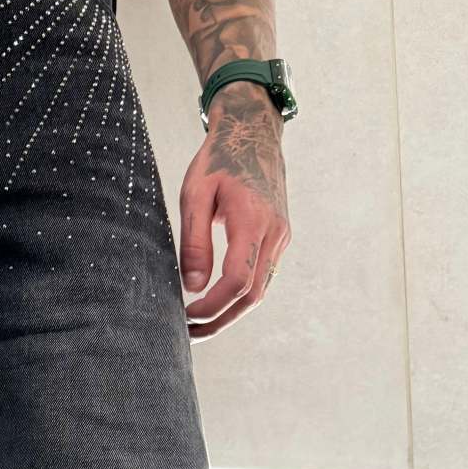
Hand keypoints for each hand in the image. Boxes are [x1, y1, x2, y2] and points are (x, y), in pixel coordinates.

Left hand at [177, 84, 289, 338]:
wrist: (254, 134)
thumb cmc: (217, 160)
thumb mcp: (195, 193)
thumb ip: (194, 240)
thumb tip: (193, 286)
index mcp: (252, 219)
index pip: (238, 279)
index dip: (213, 305)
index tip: (186, 315)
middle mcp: (274, 232)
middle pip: (252, 295)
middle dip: (221, 320)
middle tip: (189, 334)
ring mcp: (281, 236)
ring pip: (260, 290)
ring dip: (231, 313)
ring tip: (198, 325)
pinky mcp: (279, 238)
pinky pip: (262, 276)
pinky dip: (240, 296)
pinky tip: (216, 302)